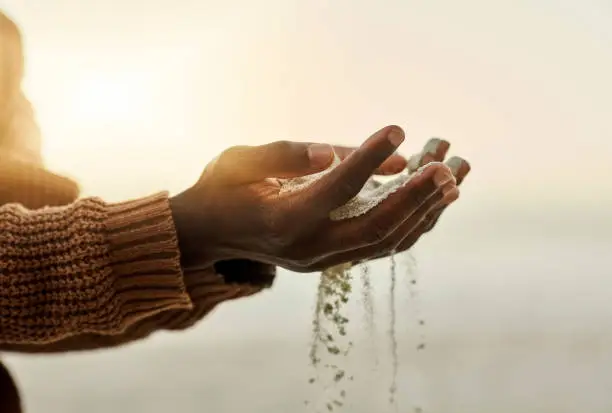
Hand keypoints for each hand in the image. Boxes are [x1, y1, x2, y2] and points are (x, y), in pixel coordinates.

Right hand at [170, 125, 457, 271]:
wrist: (209, 235)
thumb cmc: (221, 189)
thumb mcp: (241, 161)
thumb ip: (287, 155)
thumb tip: (335, 154)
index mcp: (283, 221)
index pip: (337, 188)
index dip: (369, 157)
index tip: (398, 129)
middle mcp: (308, 249)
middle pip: (376, 227)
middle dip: (416, 196)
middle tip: (447, 166)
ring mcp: (322, 260)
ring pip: (385, 242)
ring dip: (423, 211)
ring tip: (454, 179)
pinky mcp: (331, 260)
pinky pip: (380, 245)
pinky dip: (410, 224)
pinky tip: (431, 200)